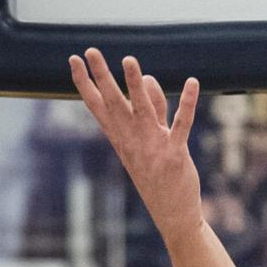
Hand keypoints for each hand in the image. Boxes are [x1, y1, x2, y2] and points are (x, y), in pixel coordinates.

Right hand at [69, 49, 202, 249]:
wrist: (172, 215)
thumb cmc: (158, 176)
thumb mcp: (149, 141)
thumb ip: (151, 109)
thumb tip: (148, 78)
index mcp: (121, 139)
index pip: (97, 106)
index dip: (85, 83)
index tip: (73, 59)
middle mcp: (133, 140)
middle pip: (114, 103)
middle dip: (102, 76)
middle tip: (91, 51)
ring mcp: (153, 147)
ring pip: (143, 109)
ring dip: (136, 84)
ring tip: (129, 60)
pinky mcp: (175, 153)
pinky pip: (181, 123)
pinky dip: (188, 102)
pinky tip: (192, 82)